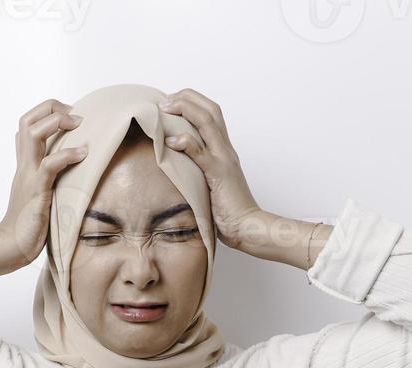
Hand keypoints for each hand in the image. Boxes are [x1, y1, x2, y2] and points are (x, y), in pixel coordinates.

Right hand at [0, 98, 87, 270]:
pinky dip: (68, 154)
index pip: (27, 124)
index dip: (47, 112)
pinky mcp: (37, 190)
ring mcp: (28, 176)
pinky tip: (83, 153)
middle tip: (75, 115)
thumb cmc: (29, 225)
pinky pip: (50, 164)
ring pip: (32, 132)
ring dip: (57, 121)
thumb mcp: (41, 194)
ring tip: (79, 124)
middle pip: (27, 119)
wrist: (11, 247)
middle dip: (51, 107)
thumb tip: (73, 174)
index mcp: (25, 164)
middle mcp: (24, 165)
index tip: (70, 118)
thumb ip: (50, 179)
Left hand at [157, 89, 264, 251]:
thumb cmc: (227, 210)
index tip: (171, 103)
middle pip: (210, 109)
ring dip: (185, 109)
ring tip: (165, 108)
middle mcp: (226, 149)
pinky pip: (202, 154)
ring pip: (207, 122)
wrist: (247, 226)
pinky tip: (170, 141)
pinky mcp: (219, 175)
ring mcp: (224, 160)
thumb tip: (176, 165)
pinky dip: (186, 143)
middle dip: (186, 97)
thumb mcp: (210, 183)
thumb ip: (198, 169)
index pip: (212, 113)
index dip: (192, 102)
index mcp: (224, 150)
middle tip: (164, 100)